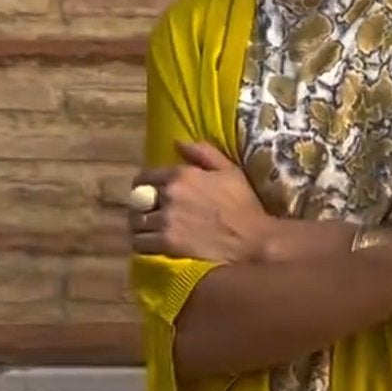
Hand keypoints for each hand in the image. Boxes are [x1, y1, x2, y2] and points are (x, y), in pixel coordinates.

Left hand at [128, 142, 271, 264]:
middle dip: (140, 208)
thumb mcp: (230, 171)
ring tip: (147, 234)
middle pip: (137, 201)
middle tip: (148, 217)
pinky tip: (151, 248)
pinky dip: (142, 245)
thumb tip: (177, 142)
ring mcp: (167, 220)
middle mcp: (169, 195)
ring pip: (136, 224)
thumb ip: (203, 153)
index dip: (143, 187)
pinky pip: (141, 244)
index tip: (147, 195)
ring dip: (139, 228)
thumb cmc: (245, 207)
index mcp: (181, 175)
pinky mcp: (168, 244)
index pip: (145, 177)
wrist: (255, 241)